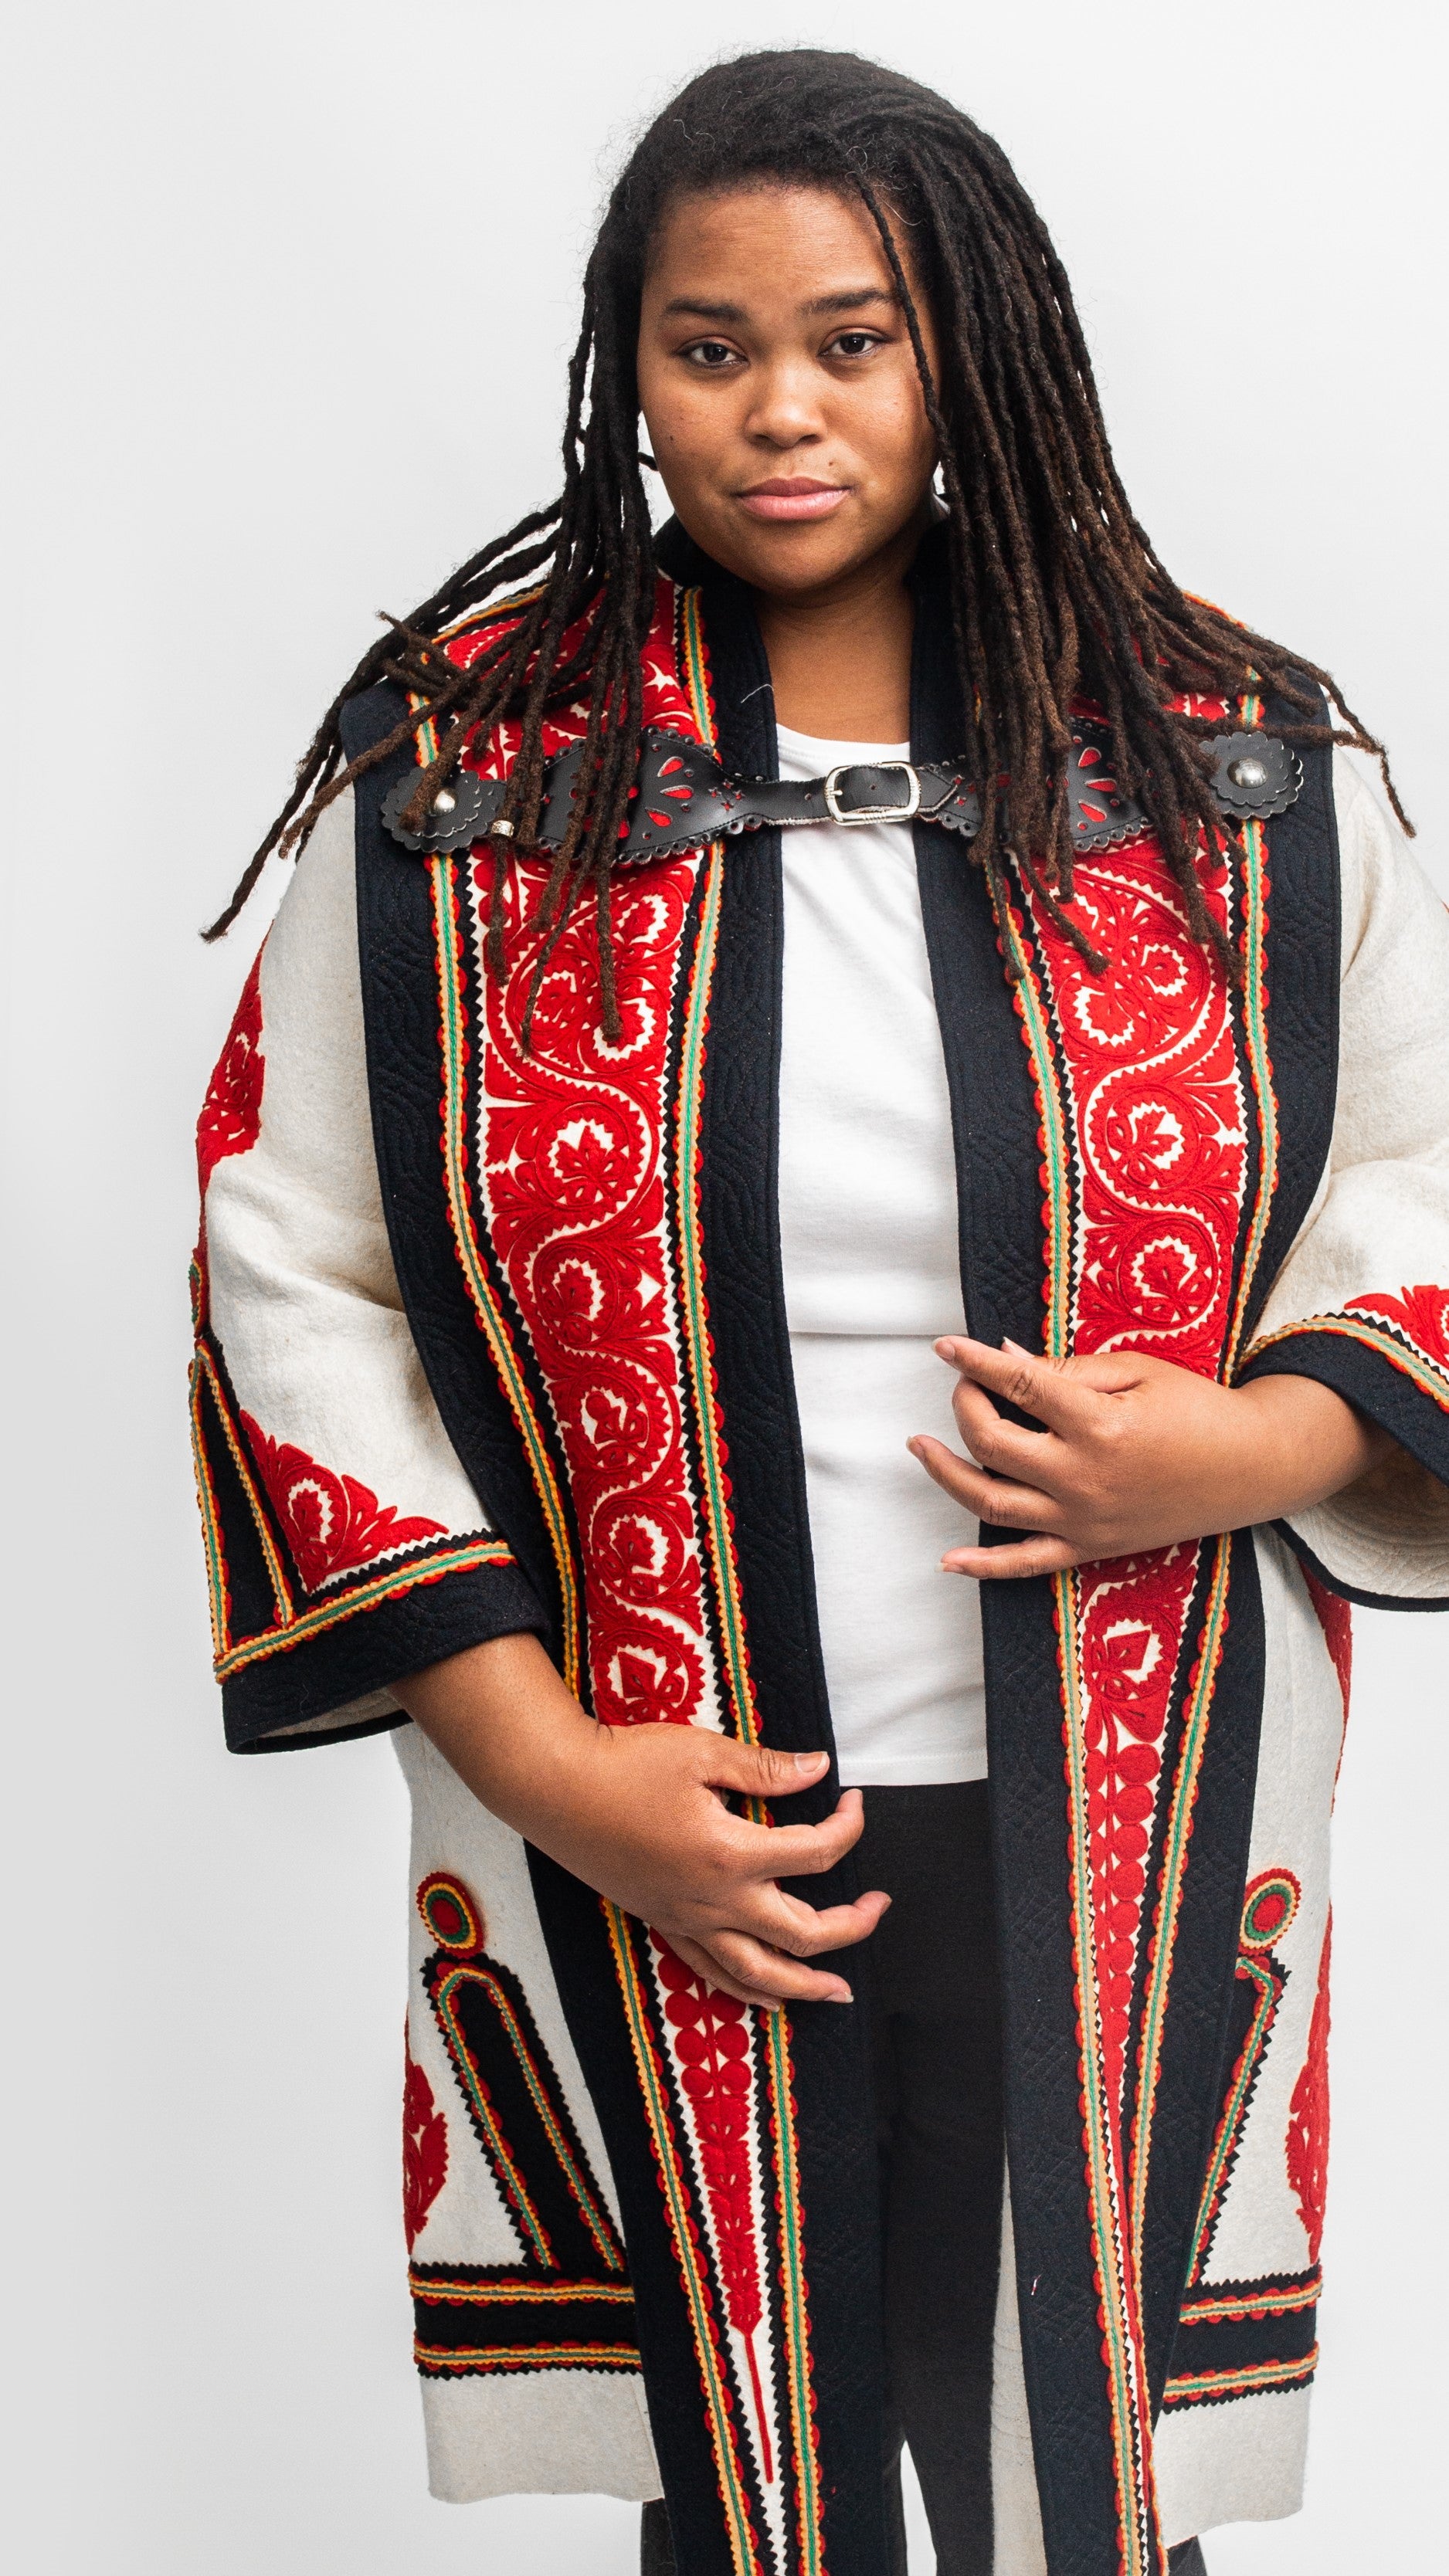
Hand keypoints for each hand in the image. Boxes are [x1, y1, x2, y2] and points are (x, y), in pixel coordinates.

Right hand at [540, 1725, 887, 2010]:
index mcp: (731, 1853)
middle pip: (802, 1931)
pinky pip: (712, 1972)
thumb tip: (820, 1768)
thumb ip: (766, 1769)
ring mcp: (688, 1918)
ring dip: (807, 1985)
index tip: (852, 1800)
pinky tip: (769, 2000)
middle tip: (880, 1907)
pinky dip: (747, 1991)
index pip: (816, 1854)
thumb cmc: (625, 1764)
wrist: (555, 1790)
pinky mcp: (664, 1922)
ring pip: (759, 1971)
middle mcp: (715, 1899)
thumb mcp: (703, 1753)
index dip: (848, 1827)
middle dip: (851, 1925)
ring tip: (840, 1992)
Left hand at [909, 1336, 1392, 1579]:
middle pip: (992, 1443)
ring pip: (991, 1503)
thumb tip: (1003, 1356)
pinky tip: (948, 1560)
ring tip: (921, 1446)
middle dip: (965, 1407)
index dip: (973, 1362)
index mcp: (1098, 1424)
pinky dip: (983, 1568)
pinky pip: (1026, 1565)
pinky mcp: (1091, 1548)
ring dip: (946, 1474)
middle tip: (962, 1387)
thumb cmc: (1198, 1409)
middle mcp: (1083, 1477)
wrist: (1253, 1467)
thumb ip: (1066, 1369)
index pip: (1017, 1385)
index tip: (946, 1347)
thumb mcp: (1136, 1372)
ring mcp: (1083, 1519)